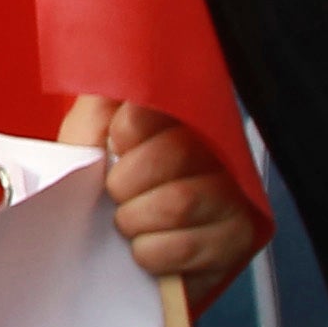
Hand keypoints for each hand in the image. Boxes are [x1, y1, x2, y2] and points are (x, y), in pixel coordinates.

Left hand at [78, 91, 261, 308]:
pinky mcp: (238, 239)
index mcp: (182, 112)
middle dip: (126, 184)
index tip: (114, 149)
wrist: (107, 254)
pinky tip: (148, 248)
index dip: (124, 134)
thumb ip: (101, 103)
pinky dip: (151, 252)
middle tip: (117, 196)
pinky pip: (186, 246)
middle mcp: (219, 146)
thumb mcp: (89, 136)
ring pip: (180, 202)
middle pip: (176, 151)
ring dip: (137, 220)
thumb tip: (111, 72)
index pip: (161, 105)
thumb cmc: (102, 188)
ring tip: (129, 224)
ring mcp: (235, 194)